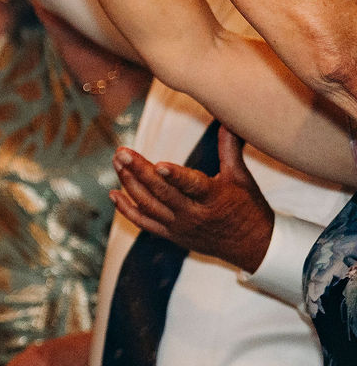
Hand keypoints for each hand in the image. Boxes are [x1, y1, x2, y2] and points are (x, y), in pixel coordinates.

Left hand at [109, 128, 274, 273]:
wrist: (252, 245)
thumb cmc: (248, 207)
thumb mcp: (241, 177)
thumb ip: (230, 149)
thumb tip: (227, 120)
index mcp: (214, 198)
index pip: (193, 185)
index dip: (176, 176)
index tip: (159, 165)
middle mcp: (193, 214)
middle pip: (162, 193)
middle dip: (139, 171)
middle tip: (122, 152)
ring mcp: (179, 226)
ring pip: (149, 205)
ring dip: (129, 184)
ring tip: (117, 162)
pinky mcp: (171, 234)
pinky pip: (144, 223)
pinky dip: (127, 209)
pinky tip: (113, 194)